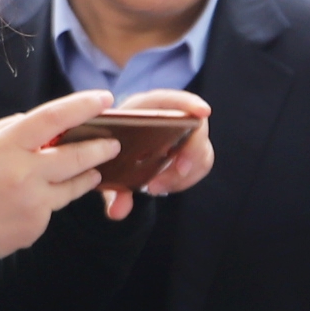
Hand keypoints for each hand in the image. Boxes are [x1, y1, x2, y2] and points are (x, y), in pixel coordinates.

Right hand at [0, 91, 127, 255]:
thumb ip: (12, 129)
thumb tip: (45, 125)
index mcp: (7, 145)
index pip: (53, 118)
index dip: (82, 106)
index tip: (104, 98)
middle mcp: (24, 173)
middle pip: (76, 155)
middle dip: (101, 148)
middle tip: (114, 143)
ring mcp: (33, 202)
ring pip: (74, 184)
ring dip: (88, 175)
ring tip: (95, 170)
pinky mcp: (37, 225)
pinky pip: (54, 206)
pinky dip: (51, 200)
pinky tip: (38, 199)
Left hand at [98, 90, 213, 215]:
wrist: (109, 154)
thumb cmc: (106, 152)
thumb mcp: (106, 171)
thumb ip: (112, 190)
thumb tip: (119, 211)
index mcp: (143, 110)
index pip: (171, 99)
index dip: (189, 103)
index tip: (203, 112)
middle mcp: (167, 118)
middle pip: (196, 127)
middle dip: (191, 152)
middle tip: (177, 172)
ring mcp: (181, 134)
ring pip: (201, 150)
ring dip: (186, 172)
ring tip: (159, 186)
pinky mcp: (188, 150)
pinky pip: (199, 164)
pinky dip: (186, 179)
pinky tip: (167, 186)